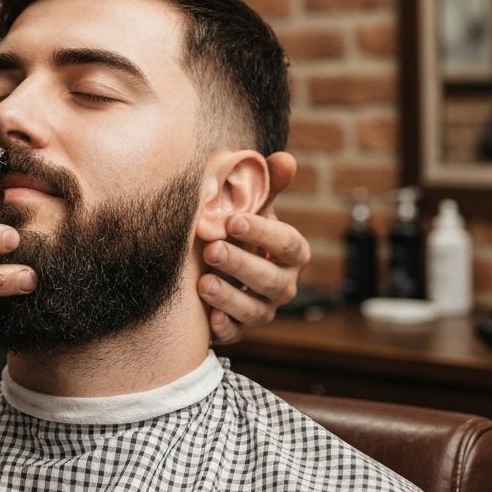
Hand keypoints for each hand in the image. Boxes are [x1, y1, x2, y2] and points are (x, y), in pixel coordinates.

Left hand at [196, 150, 310, 344]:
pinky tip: (209, 317)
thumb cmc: (236, 230)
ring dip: (229, 296)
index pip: (288, 243)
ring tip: (203, 282)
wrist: (211, 264)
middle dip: (241, 264)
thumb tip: (286, 158)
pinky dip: (225, 326)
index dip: (264, 233)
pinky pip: (236, 332)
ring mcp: (263, 308)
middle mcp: (282, 283)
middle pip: (271, 279)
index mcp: (289, 251)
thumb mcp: (250, 206)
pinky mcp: (240, 328)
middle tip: (212, 249)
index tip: (234, 220)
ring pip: (255, 310)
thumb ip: (266, 184)